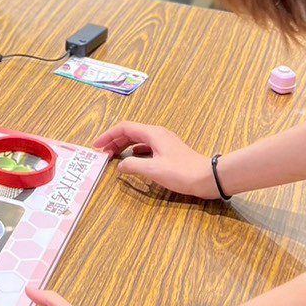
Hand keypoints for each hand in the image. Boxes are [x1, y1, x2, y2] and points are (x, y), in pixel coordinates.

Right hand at [94, 121, 215, 198]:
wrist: (208, 177)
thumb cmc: (181, 172)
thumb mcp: (153, 170)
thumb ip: (133, 166)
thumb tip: (120, 166)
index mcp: (152, 133)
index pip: (124, 128)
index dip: (108, 135)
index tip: (96, 146)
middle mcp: (157, 134)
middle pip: (130, 132)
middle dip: (114, 141)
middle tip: (102, 153)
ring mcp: (164, 142)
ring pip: (138, 139)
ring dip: (123, 146)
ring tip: (113, 156)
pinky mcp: (168, 151)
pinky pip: (145, 146)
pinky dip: (134, 151)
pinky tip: (131, 160)